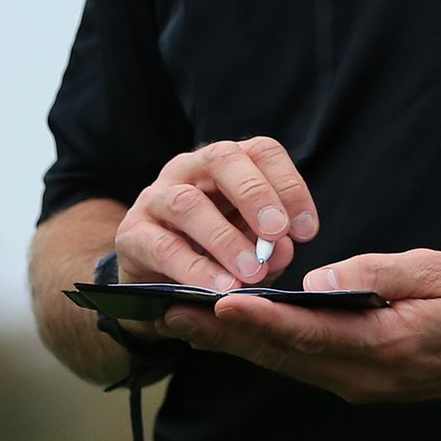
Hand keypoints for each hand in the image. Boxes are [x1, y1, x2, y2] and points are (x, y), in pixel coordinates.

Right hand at [114, 137, 319, 333]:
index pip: (261, 151)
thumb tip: (283, 250)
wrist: (157, 288)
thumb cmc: (215, 256)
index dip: (289, 185)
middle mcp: (190, 170)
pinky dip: (195, 269)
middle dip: (255, 195)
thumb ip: (269, 248)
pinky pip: (163, 246)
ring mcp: (156, 198)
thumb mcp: (251, 249)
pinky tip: (219, 288)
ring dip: (224, 238)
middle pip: (222, 158)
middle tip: (277, 233)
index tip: (308, 230)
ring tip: (251, 271)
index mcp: (227, 164)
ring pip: (188, 203)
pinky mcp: (132, 235)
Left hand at [154, 249, 440, 403]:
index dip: (258, 318)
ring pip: (284, 363)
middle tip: (170, 314)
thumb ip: (375, 273)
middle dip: (223, 334)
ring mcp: (359, 383)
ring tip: (185, 322)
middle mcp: (362, 375)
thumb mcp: (438, 273)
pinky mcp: (360, 378)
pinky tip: (237, 332)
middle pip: (280, 354)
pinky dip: (263, 348)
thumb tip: (317, 279)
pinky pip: (301, 365)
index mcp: (382, 346)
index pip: (307, 332)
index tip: (214, 302)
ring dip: (234, 343)